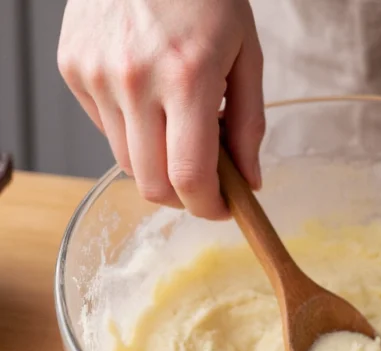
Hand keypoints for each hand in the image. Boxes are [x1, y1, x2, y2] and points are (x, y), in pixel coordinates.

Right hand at [58, 0, 264, 218]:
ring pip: (127, 162)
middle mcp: (134, 81)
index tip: (223, 208)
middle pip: (152, 183)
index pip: (189, 176)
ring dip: (158, 164)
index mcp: (187, 78)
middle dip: (184, 196)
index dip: (209, 207)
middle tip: (206, 181)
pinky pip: (104, 129)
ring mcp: (97, 75)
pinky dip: (132, 131)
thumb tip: (249, 181)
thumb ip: (250, 125)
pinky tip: (150, 101)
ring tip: (180, 129)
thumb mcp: (246, 55)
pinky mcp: (73, 69)